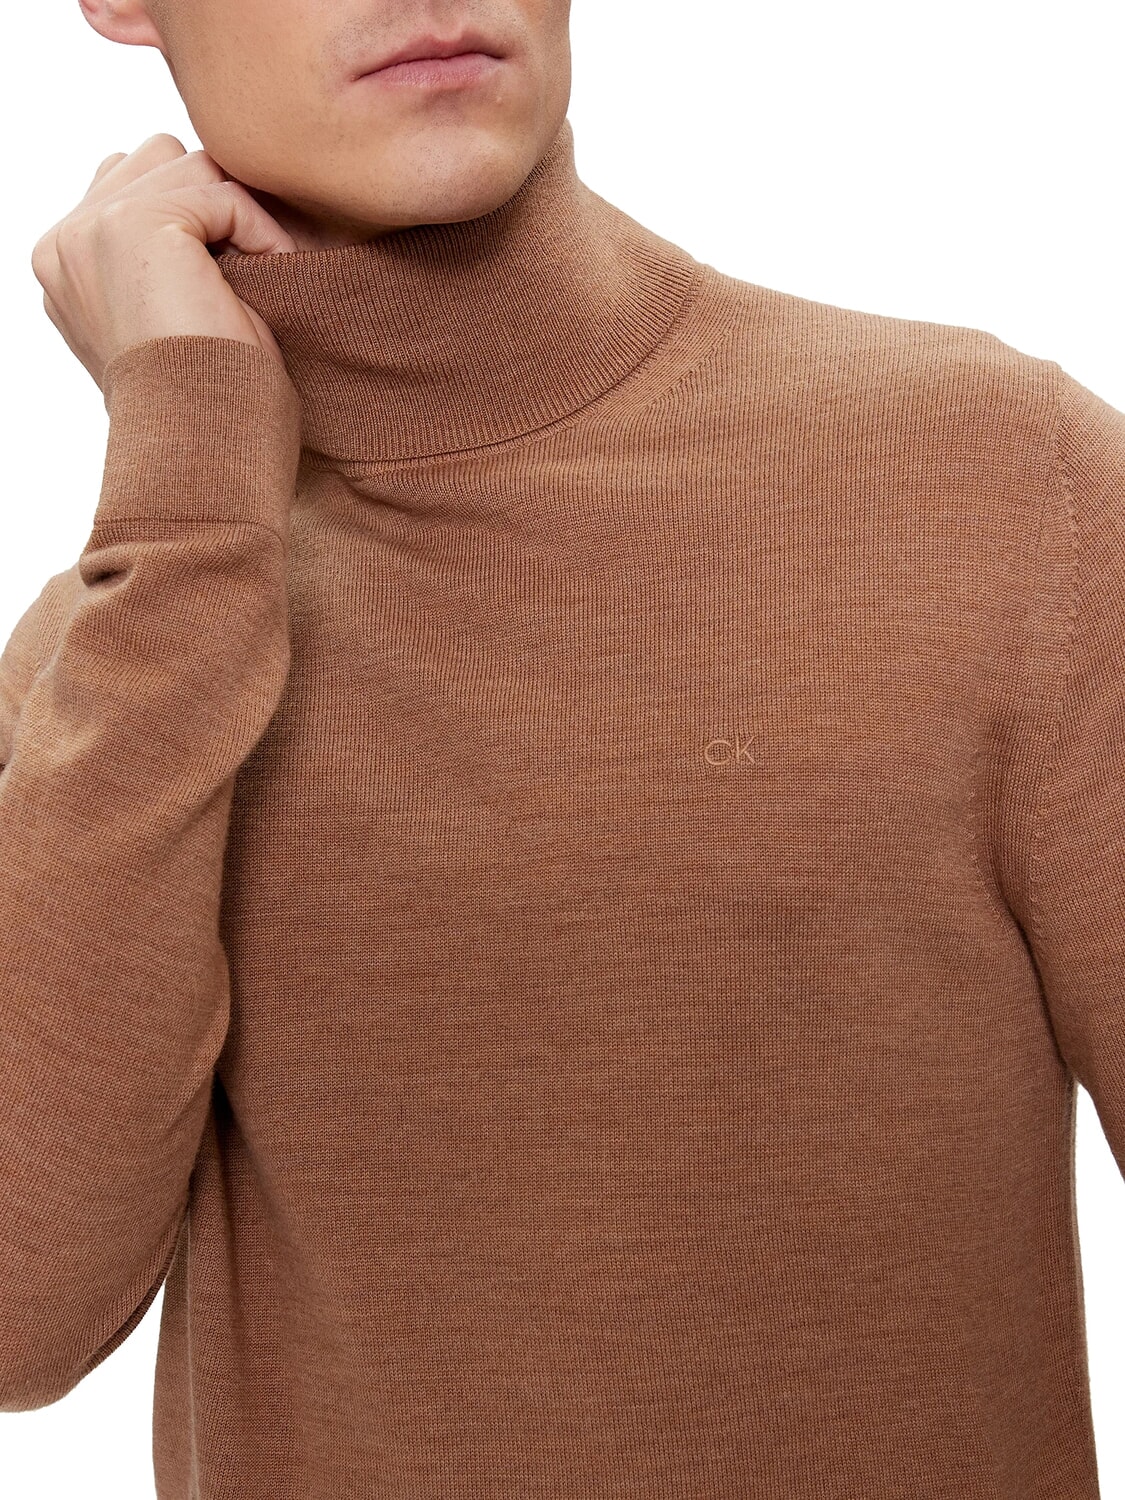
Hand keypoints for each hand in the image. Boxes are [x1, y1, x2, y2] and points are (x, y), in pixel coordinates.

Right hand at [30, 134, 298, 388]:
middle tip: (251, 267)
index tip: (233, 275)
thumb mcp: (167, 314)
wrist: (208, 444)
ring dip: (239, 214)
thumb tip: (204, 197)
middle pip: (158, 159)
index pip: (130, 181)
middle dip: (212, 202)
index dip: (195, 214)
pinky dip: (261, 230)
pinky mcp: (135, 225)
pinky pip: (222, 192)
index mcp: (65, 263)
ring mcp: (91, 229)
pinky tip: (274, 273)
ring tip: (263, 275)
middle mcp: (65, 242)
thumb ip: (159, 251)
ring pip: (191, 164)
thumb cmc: (207, 398)